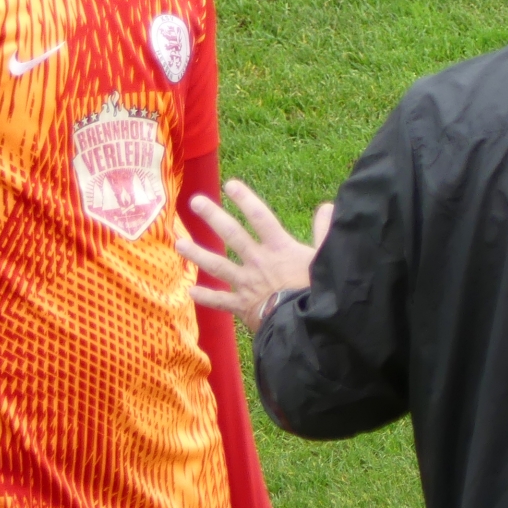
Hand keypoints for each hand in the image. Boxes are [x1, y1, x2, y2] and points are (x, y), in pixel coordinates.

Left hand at [177, 180, 332, 332]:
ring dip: (198, 254)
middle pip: (232, 235)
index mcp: (279, 248)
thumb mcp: (326, 257)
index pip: (261, 217)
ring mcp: (247, 283)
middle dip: (213, 217)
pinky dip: (207, 297)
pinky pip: (221, 301)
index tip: (230, 185)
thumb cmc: (317, 289)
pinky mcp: (243, 306)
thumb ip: (325, 231)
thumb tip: (329, 207)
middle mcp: (258, 261)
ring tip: (179, 244)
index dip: (246, 200)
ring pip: (218, 266)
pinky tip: (191, 291)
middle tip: (195, 202)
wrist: (306, 323)